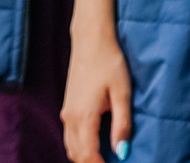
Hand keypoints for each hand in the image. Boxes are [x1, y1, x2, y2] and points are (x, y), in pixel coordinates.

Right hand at [62, 20, 133, 162]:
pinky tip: (95, 143)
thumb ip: (122, 125)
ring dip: (84, 157)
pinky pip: (69, 136)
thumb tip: (122, 152)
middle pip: (76, 155)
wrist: (91, 39)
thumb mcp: (122, 93)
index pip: (88, 155)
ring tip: (103, 158)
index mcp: (84, 116)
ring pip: (70, 146)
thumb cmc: (109, 62)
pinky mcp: (67, 106)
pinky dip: (80, 146)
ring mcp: (66, 111)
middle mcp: (70, 117)